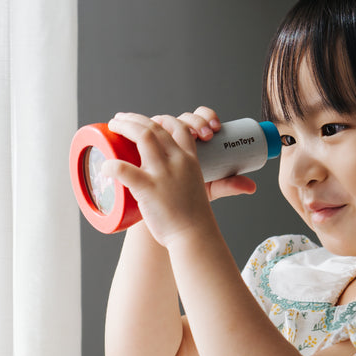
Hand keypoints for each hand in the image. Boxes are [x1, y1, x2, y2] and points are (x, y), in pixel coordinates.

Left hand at [103, 107, 254, 245]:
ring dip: (125, 126)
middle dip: (136, 118)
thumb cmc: (197, 217)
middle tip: (120, 118)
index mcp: (191, 159)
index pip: (180, 126)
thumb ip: (224, 184)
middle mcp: (177, 161)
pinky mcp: (148, 189)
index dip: (165, 118)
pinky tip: (104, 166)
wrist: (193, 237)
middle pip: (156, 127)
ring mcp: (163, 173)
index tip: (151, 120)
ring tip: (113, 124)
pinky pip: (126, 170)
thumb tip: (250, 187)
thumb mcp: (211, 193)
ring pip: (142, 137)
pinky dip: (113, 166)